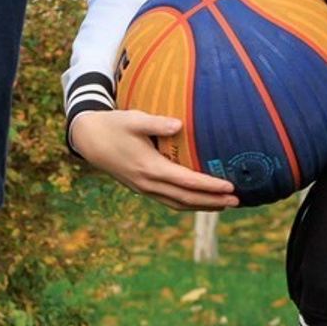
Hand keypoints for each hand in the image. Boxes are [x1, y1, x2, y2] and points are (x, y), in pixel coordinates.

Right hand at [67, 106, 237, 207]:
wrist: (89, 140)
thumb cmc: (114, 125)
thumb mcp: (133, 119)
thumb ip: (157, 123)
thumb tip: (179, 124)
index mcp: (150, 168)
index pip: (187, 182)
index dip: (210, 186)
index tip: (229, 186)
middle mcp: (148, 183)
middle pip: (186, 199)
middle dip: (213, 201)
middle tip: (237, 200)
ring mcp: (144, 189)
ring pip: (178, 204)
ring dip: (202, 206)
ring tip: (225, 205)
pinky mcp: (142, 189)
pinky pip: (169, 201)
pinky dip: (187, 203)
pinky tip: (201, 201)